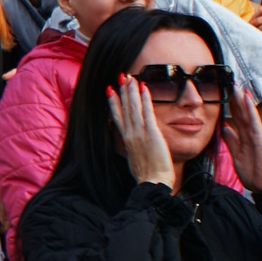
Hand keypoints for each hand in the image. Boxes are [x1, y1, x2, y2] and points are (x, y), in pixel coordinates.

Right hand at [110, 74, 177, 188]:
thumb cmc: (147, 176)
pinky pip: (147, 112)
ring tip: (129, 77)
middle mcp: (130, 134)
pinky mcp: (151, 133)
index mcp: (126, 140)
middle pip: (124, 108)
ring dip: (131, 91)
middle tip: (120, 76)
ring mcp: (139, 133)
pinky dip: (145, 99)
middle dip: (122, 91)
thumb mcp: (135, 160)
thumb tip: (132, 144)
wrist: (152, 184)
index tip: (109, 90)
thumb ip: (134, 148)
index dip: (112, 102)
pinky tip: (144, 88)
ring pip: (133, 107)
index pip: (116, 117)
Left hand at [221, 83, 261, 195]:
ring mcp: (257, 135)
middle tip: (229, 83)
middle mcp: (251, 133)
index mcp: (245, 137)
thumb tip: (224, 127)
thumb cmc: (252, 172)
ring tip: (237, 85)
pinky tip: (246, 98)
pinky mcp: (261, 139)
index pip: (236, 118)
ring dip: (242, 99)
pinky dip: (250, 109)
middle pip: (241, 112)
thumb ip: (231, 141)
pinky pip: (254, 121)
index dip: (230, 106)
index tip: (223, 93)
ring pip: (248, 113)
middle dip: (235, 98)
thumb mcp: (237, 155)